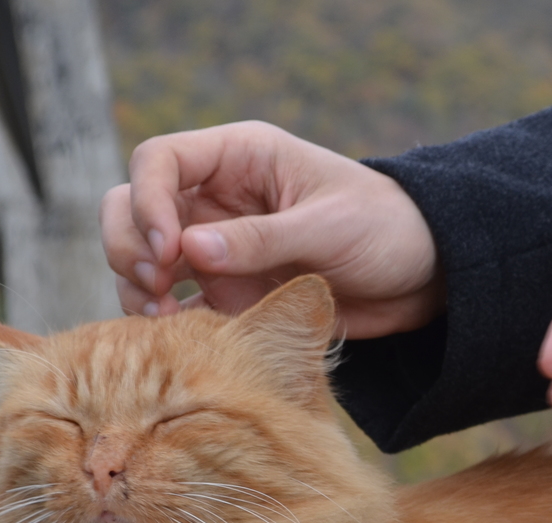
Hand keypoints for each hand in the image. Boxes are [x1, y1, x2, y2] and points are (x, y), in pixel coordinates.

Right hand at [100, 121, 444, 336]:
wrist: (422, 279)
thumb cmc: (385, 230)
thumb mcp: (328, 228)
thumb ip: (261, 240)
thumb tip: (189, 249)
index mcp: (239, 158)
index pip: (159, 161)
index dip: (147, 201)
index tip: (167, 249)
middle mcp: (215, 197)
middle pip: (131, 205)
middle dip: (129, 244)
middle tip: (156, 287)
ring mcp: (215, 244)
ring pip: (141, 255)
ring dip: (135, 283)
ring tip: (160, 318)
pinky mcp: (225, 289)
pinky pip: (170, 299)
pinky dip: (159, 316)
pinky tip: (175, 335)